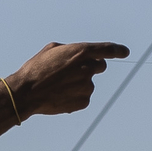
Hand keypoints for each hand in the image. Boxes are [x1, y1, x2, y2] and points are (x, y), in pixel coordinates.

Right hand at [0, 41, 129, 119]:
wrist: (27, 93)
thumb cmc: (36, 69)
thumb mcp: (51, 50)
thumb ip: (71, 50)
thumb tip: (79, 54)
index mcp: (80, 52)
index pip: (107, 49)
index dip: (118, 50)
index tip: (124, 52)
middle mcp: (87, 68)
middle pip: (100, 66)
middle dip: (90, 67)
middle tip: (72, 71)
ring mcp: (87, 86)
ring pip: (89, 83)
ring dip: (79, 83)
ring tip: (59, 85)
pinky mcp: (84, 101)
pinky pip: (84, 96)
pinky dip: (75, 95)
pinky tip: (60, 95)